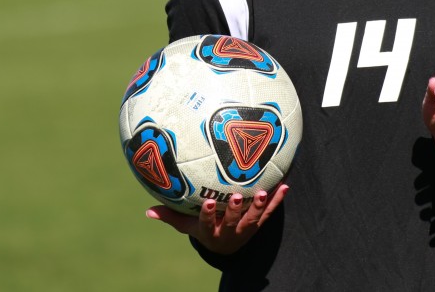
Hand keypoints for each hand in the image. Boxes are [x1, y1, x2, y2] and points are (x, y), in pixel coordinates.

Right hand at [145, 184, 288, 254]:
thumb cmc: (204, 230)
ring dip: (260, 206)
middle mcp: (230, 231)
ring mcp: (247, 228)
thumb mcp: (187, 226)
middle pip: (234, 221)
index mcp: (211, 231)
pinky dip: (278, 200)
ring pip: (255, 218)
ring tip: (264, 193)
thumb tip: (148, 211)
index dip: (208, 214)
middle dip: (236, 210)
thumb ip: (170, 217)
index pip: (208, 223)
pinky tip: (286, 186)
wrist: (227, 248)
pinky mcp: (259, 224)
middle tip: (238, 196)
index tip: (208, 202)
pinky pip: (270, 213)